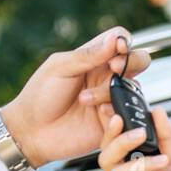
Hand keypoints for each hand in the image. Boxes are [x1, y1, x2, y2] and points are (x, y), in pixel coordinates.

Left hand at [0, 26, 150, 167]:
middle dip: (131, 62)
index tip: (116, 49)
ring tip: (85, 100)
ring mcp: (111, 100)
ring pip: (133, 88)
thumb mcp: (60, 68)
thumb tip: (115, 39)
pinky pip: (129, 115)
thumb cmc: (40, 96)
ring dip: (111, 91)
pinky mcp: (112, 123)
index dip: (124, 42)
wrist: (32, 132)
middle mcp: (106, 78)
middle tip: (113, 68)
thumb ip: (88, 55)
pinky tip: (98, 114)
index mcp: (93, 59)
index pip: (120, 40)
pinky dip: (116, 112)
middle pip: (138, 61)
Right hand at [97, 106, 170, 170]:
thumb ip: (167, 136)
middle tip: (140, 133)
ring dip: (141, 163)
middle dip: (119, 142)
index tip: (118, 114)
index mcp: (130, 169)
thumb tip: (156, 110)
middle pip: (105, 160)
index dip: (109, 130)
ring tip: (163, 160)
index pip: (111, 147)